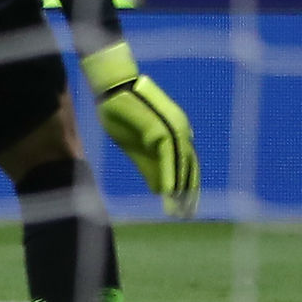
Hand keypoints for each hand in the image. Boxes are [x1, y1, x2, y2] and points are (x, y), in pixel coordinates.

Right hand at [81, 42, 199, 217]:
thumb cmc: (117, 110)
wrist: (111, 85)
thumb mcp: (133, 143)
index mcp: (176, 133)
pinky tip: (166, 193)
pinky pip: (167, 157)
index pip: (186, 165)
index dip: (186, 187)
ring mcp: (173, 129)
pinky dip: (169, 175)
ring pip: (182, 164)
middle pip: (189, 167)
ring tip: (179, 210)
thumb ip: (148, 164)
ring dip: (181, 189)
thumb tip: (159, 190)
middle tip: (186, 215)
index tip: (183, 207)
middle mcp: (181, 131)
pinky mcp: (161, 129)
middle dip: (188, 193)